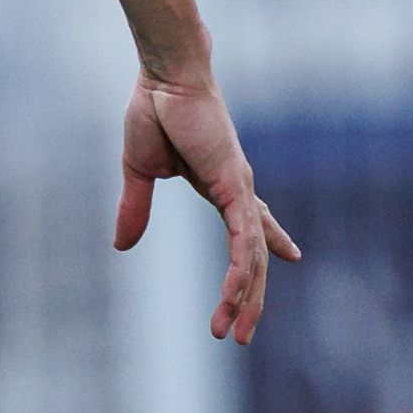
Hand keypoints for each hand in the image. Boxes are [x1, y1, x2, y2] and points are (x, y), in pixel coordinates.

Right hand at [119, 72, 301, 342]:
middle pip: (253, 256)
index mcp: (219, 183)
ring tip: (233, 332)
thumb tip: (121, 246)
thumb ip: (135, 209)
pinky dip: (240, 272)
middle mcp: (238, 190)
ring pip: (252, 259)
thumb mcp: (139, 172)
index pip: (249, 223)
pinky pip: (243, 241)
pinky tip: (233, 297)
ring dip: (244, 299)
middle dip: (249, 298)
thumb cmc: (156, 111)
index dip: (269, 241)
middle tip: (240, 334)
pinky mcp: (234, 187)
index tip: (291, 257)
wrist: (166, 78)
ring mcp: (240, 191)